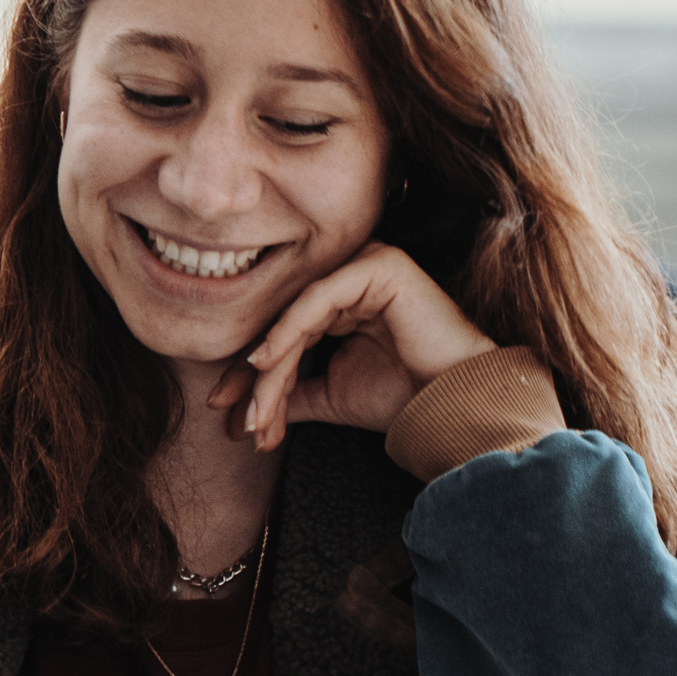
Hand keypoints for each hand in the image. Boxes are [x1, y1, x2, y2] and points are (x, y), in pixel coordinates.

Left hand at [206, 242, 493, 453]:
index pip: (285, 330)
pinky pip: (317, 300)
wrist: (454, 405)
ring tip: (253, 410)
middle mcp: (353, 276)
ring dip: (269, 366)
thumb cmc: (402, 396)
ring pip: (297, 314)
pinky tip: (265, 364)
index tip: (222, 410)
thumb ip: (291, 392)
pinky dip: (287, 333)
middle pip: (286, 321)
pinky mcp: (380, 264)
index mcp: (344, 299)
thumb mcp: (330, 393)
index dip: (250, 371)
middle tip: (228, 412)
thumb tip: (244, 412)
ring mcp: (367, 263)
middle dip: (252, 372)